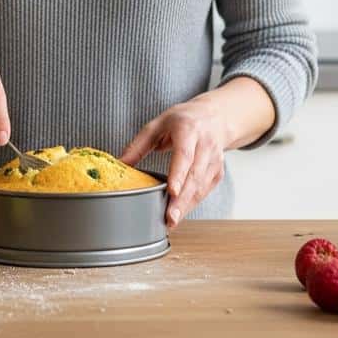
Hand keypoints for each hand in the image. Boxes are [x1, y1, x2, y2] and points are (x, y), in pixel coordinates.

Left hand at [119, 97, 231, 228]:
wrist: (214, 117)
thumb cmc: (184, 120)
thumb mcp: (157, 124)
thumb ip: (138, 145)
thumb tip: (120, 164)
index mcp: (188, 130)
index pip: (185, 155)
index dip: (179, 174)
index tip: (172, 191)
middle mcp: (205, 145)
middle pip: (194, 175)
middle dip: (182, 199)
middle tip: (170, 218)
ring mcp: (214, 159)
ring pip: (201, 186)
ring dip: (187, 206)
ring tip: (172, 221)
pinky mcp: (217, 171)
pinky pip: (205, 191)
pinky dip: (193, 203)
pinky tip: (181, 213)